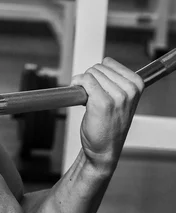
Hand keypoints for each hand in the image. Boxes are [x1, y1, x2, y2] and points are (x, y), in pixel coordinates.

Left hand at [72, 57, 144, 171]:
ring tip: (88, 101)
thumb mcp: (121, 99)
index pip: (109, 63)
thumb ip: (115, 81)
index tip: (97, 86)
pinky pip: (84, 81)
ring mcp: (117, 96)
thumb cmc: (109, 125)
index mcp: (136, 85)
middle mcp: (129, 89)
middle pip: (97, 67)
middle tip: (91, 96)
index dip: (97, 74)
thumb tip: (98, 66)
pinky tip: (79, 98)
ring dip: (83, 85)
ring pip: (90, 74)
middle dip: (90, 80)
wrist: (104, 148)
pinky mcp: (102, 103)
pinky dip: (76, 85)